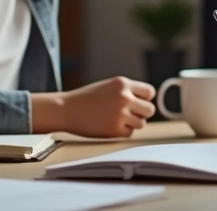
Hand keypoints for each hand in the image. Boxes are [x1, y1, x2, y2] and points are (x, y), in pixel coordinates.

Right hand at [30, 76, 155, 137]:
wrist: (66, 109)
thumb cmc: (87, 98)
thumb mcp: (109, 86)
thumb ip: (128, 92)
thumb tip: (147, 103)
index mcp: (123, 84)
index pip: (150, 93)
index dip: (145, 99)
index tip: (137, 103)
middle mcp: (124, 97)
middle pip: (150, 110)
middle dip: (142, 113)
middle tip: (130, 114)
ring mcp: (120, 114)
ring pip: (141, 123)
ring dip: (132, 123)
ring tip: (117, 119)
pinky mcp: (115, 129)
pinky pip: (129, 133)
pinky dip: (122, 132)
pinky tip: (110, 126)